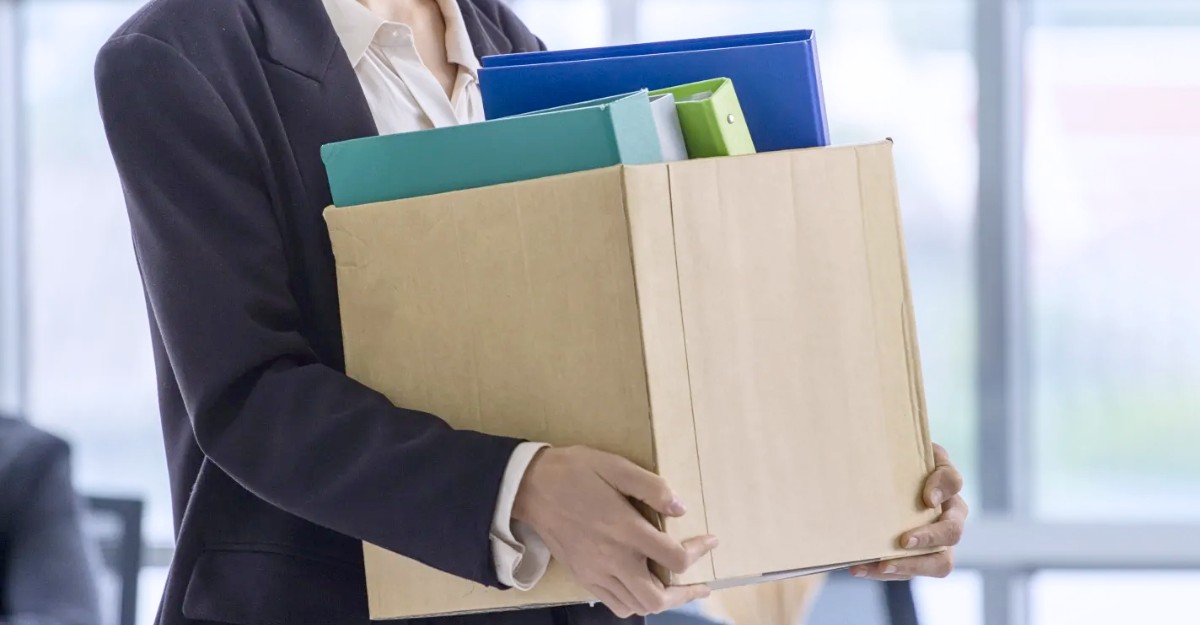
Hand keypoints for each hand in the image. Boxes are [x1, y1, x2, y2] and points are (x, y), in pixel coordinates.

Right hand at [513, 446, 717, 617]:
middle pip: (657, 598)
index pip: (675, 558)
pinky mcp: (583, 577)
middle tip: (700, 583)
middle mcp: (612, 559)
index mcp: (625, 530)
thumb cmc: (575, 472)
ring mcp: (595, 573)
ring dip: (660, 600)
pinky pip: (615, 604)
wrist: (530, 487)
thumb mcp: (615, 466)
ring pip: (636, 606)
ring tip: (675, 587)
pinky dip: (634, 602)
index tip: (709, 540)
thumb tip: (681, 509)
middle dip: (684, 593)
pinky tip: (642, 585)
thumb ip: (651, 487)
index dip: (698, 551)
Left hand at [850, 444, 966, 580]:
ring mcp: (935, 543)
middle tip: (903, 541)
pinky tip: (857, 567)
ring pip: (938, 563)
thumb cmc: (898, 464)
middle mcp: (948, 517)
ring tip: (879, 565)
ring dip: (909, 565)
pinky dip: (880, 571)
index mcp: (946, 485)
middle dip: (930, 539)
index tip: (927, 497)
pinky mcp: (914, 558)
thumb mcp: (906, 451)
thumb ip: (914, 458)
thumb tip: (927, 495)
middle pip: (953, 534)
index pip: (953, 482)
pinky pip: (905, 571)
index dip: (942, 488)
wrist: (881, 483)